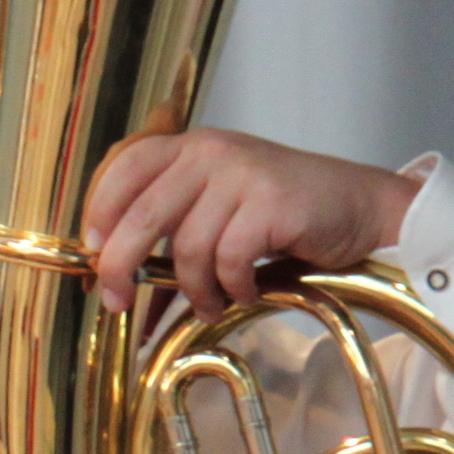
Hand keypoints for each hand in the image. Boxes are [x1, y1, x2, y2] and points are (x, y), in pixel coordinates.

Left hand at [83, 128, 418, 318]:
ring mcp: (243, 174)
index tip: (92, 255)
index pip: (123, 170)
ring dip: (193, 290)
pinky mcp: (273, 202)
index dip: (99, 215)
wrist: (360, 207)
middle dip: (120, 266)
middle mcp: (212, 152)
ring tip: (210, 304)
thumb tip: (116, 291)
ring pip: (188, 248)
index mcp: (190, 148)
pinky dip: (231, 288)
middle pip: (142, 215)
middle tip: (116, 302)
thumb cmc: (282, 215)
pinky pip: (229, 259)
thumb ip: (169, 239)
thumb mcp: (217, 214)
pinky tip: (245, 293)